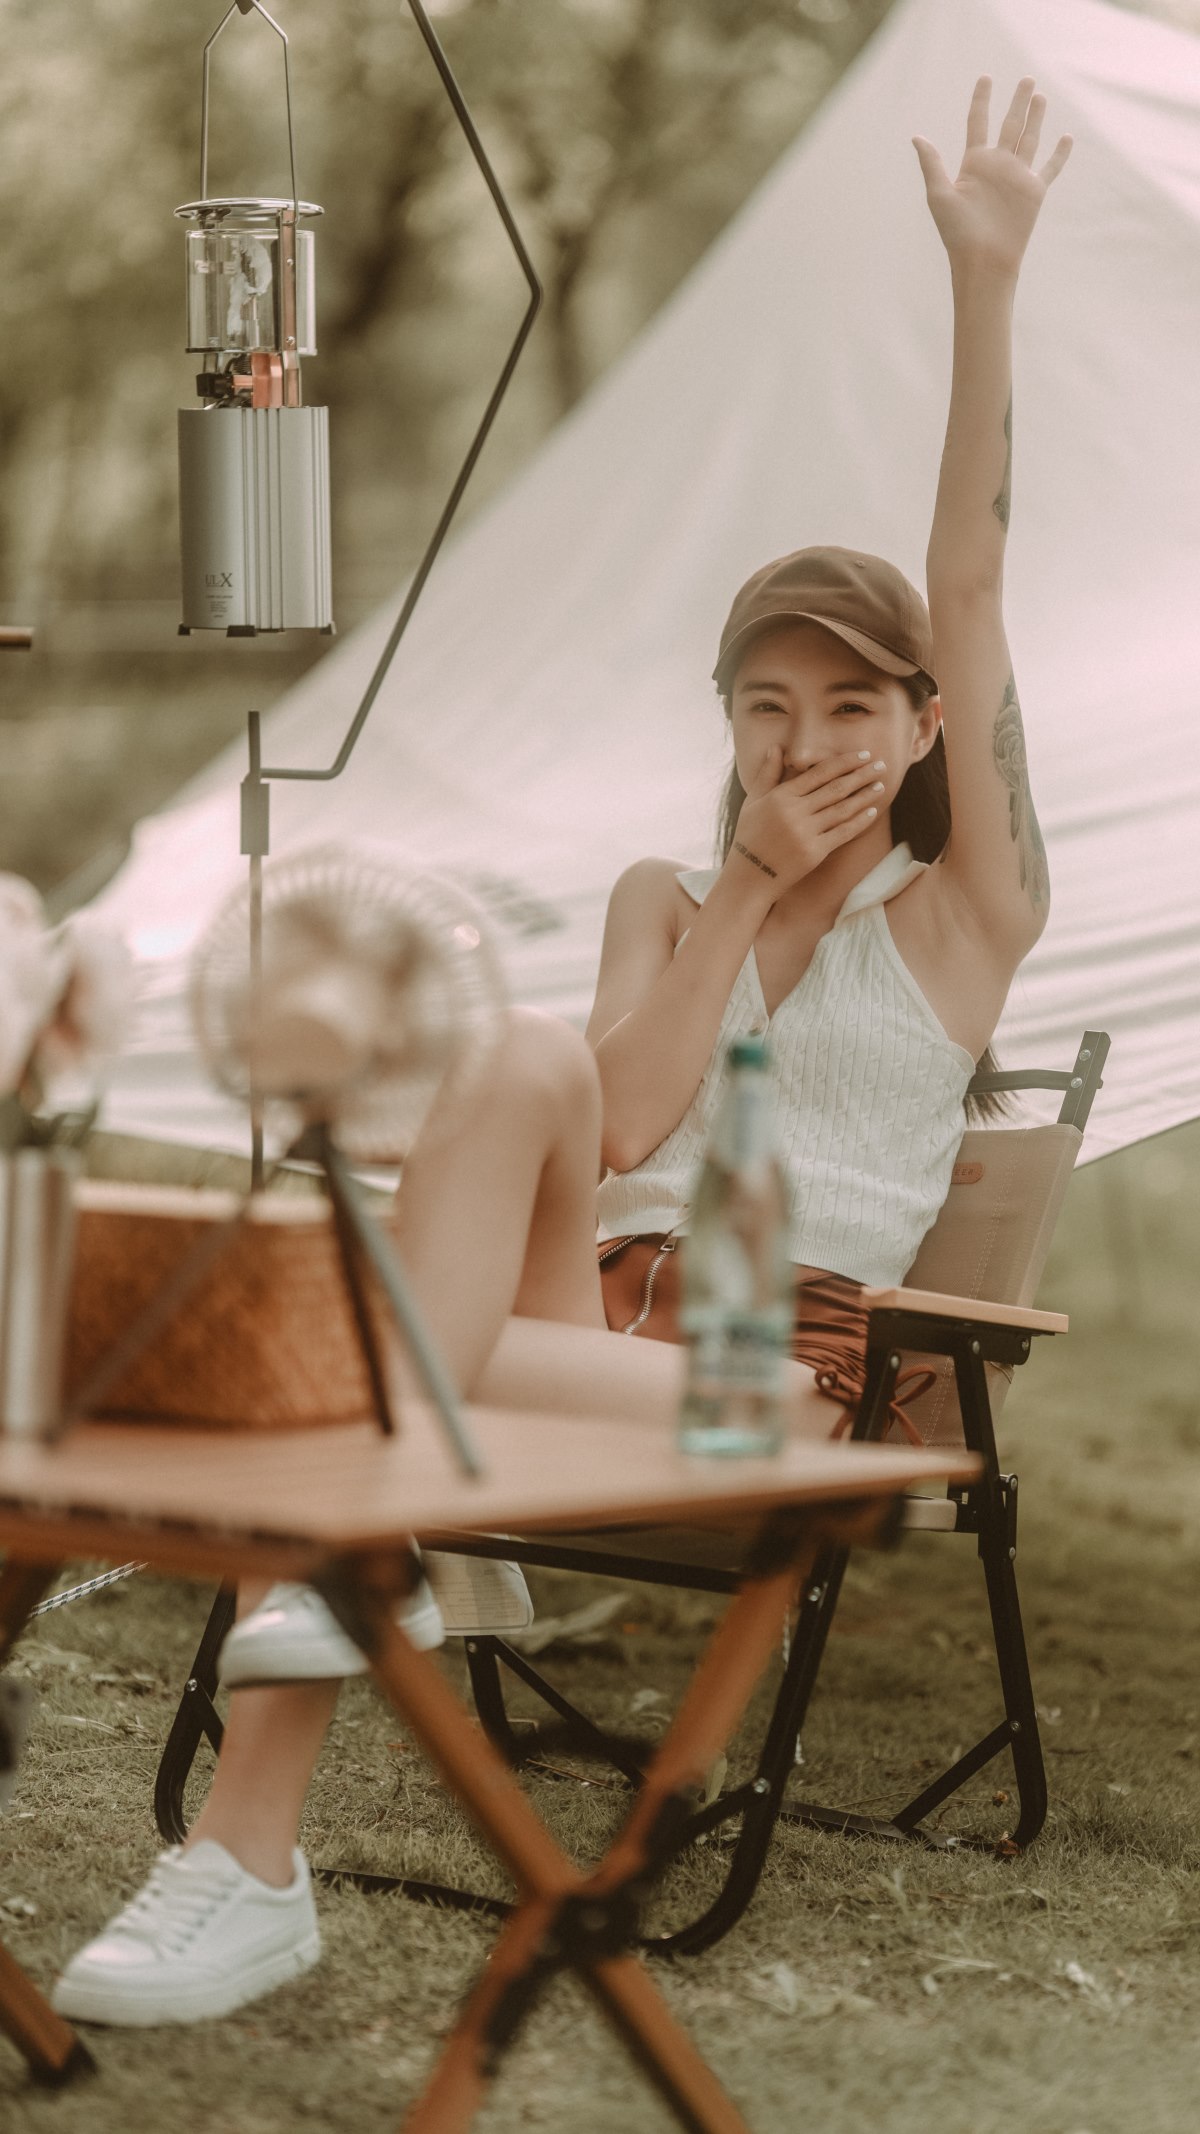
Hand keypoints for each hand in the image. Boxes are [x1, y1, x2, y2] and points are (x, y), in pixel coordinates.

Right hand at [730, 749, 884, 896]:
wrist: (749, 877)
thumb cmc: (749, 837)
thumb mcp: (753, 802)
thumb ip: (766, 774)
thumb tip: (776, 748)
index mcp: (781, 797)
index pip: (819, 773)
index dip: (844, 762)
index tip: (863, 754)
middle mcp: (795, 812)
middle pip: (836, 788)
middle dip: (861, 775)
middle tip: (882, 765)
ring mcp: (806, 833)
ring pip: (843, 809)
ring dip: (865, 796)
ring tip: (881, 785)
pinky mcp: (815, 852)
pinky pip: (843, 832)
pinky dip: (860, 821)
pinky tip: (873, 811)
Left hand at [914, 77, 1071, 278]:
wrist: (983, 261)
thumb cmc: (957, 233)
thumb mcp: (939, 195)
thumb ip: (932, 164)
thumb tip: (917, 137)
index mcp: (974, 163)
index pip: (978, 123)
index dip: (981, 100)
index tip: (986, 78)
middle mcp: (997, 166)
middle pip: (1009, 124)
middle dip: (1018, 101)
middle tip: (1027, 79)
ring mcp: (1017, 177)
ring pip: (1030, 139)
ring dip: (1036, 118)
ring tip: (1041, 96)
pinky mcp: (1034, 192)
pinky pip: (1050, 168)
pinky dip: (1059, 154)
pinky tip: (1066, 137)